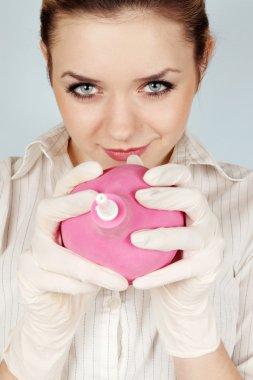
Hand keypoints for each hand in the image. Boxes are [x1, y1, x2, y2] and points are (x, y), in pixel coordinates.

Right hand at [3, 161, 127, 379]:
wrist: (64, 310)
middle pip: (47, 209)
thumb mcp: (104, 246)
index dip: (77, 177)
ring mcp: (31, 254)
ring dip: (87, 265)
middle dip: (71, 203)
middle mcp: (42, 230)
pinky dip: (79, 286)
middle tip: (96, 199)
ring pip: (54, 254)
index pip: (63, 189)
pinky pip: (54, 280)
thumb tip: (139, 183)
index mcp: (60, 218)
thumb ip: (117, 222)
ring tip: (117, 276)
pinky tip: (99, 290)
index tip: (97, 168)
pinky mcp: (29, 278)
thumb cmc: (89, 271)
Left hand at [130, 163, 223, 357]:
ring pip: (190, 236)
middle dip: (167, 196)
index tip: (146, 176)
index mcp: (191, 201)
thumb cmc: (163, 248)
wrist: (180, 288)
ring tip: (135, 239)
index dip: (169, 173)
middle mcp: (206, 218)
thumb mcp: (154, 219)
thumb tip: (129, 162)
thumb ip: (145, 192)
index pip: (186, 177)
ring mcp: (210, 243)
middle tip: (140, 197)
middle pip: (193, 198)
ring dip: (162, 236)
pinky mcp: (206, 268)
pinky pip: (182, 271)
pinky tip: (137, 281)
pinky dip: (160, 276)